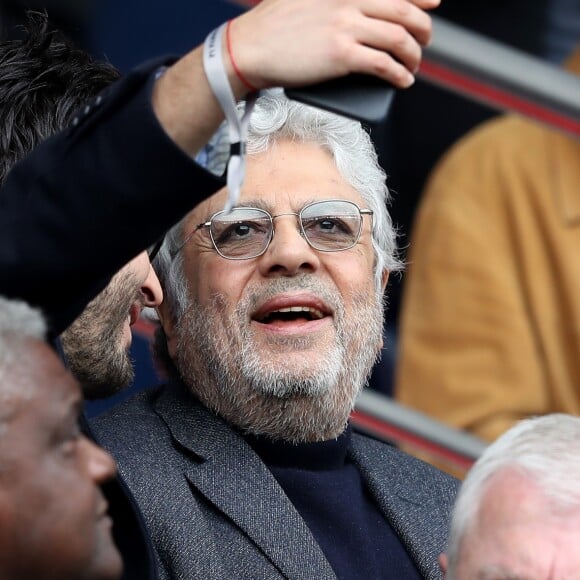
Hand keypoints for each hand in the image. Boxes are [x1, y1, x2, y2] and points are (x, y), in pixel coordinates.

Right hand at [228, 0, 440, 93]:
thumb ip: (328, 2)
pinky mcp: (341, 56)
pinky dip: (399, 74)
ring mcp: (346, 28)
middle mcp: (348, 3)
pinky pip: (384, 64)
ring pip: (398, 39)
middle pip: (403, 11)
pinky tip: (403, 81)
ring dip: (413, 56)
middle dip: (422, 28)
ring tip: (413, 67)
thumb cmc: (270, 29)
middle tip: (425, 42)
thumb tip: (351, 18)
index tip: (434, 2)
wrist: (249, 47)